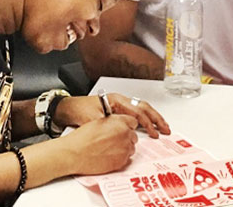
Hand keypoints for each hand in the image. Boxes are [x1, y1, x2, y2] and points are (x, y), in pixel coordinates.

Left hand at [54, 94, 169, 138]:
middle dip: (156, 118)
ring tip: (163, 127)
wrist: (66, 108)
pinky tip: (150, 126)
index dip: (147, 122)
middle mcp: (119, 100)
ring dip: (153, 117)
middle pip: (143, 106)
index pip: (136, 110)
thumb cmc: (78, 110)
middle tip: (166, 129)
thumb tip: (124, 128)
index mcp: (115, 99)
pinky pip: (135, 112)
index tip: (154, 133)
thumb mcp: (93, 119)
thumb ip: (109, 123)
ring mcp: (119, 104)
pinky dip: (145, 118)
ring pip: (141, 108)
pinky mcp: (117, 109)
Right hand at [59, 115, 138, 174]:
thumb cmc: (82, 138)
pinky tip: (108, 155)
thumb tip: (117, 126)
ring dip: (124, 147)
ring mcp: (125, 148)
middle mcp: (125, 134)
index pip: (133, 122)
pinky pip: (126, 158)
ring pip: (131, 148)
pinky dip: (120, 157)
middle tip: (114, 140)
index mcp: (119, 121)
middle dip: (126, 137)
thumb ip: (112, 123)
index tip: (123, 128)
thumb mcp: (98, 122)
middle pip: (133, 136)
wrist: (76, 153)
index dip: (127, 125)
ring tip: (109, 148)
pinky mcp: (122, 161)